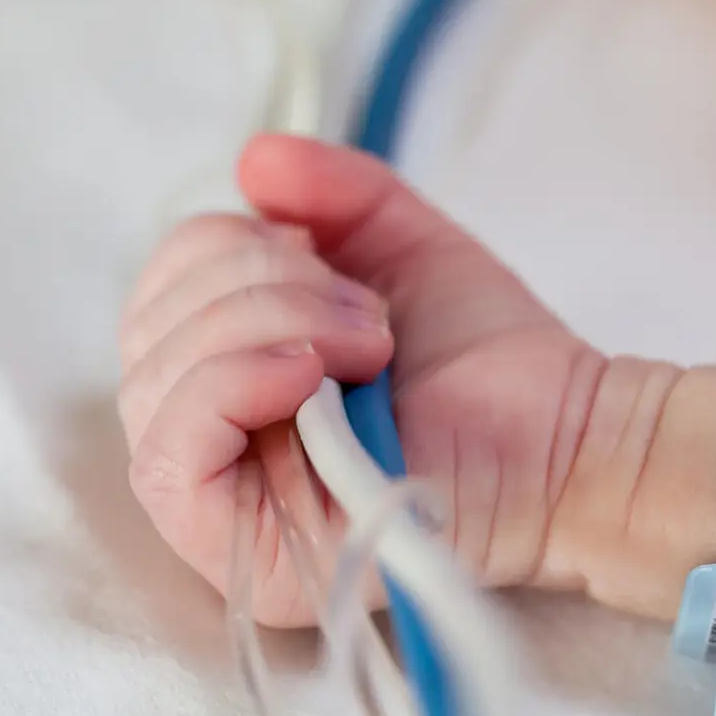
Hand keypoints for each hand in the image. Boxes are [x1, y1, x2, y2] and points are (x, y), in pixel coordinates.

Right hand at [117, 135, 603, 625]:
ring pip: (154, 385)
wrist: (568, 439)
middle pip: (147, 333)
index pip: (157, 295)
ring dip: (262, 328)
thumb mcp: (401, 247)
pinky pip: (169, 458)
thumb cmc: (491, 363)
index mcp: (232, 374)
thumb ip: (332, 192)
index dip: (223, 250)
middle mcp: (214, 443)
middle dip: (256, 287)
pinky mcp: (240, 555)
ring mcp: (221, 509)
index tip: (327, 260)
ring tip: (366, 345)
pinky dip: (228, 386)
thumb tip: (252, 160)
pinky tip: (305, 374)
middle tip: (363, 314)